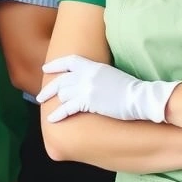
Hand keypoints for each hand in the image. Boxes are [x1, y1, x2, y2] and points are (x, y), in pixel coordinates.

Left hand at [38, 55, 179, 123]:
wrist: (141, 97)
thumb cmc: (131, 89)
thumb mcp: (112, 75)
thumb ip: (98, 76)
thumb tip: (89, 82)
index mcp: (94, 66)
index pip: (69, 61)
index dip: (55, 65)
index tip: (46, 69)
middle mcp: (87, 75)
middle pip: (61, 80)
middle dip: (48, 89)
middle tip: (40, 96)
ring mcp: (87, 88)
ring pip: (63, 94)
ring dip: (56, 102)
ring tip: (49, 109)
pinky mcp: (89, 102)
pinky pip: (67, 108)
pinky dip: (58, 114)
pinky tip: (52, 120)